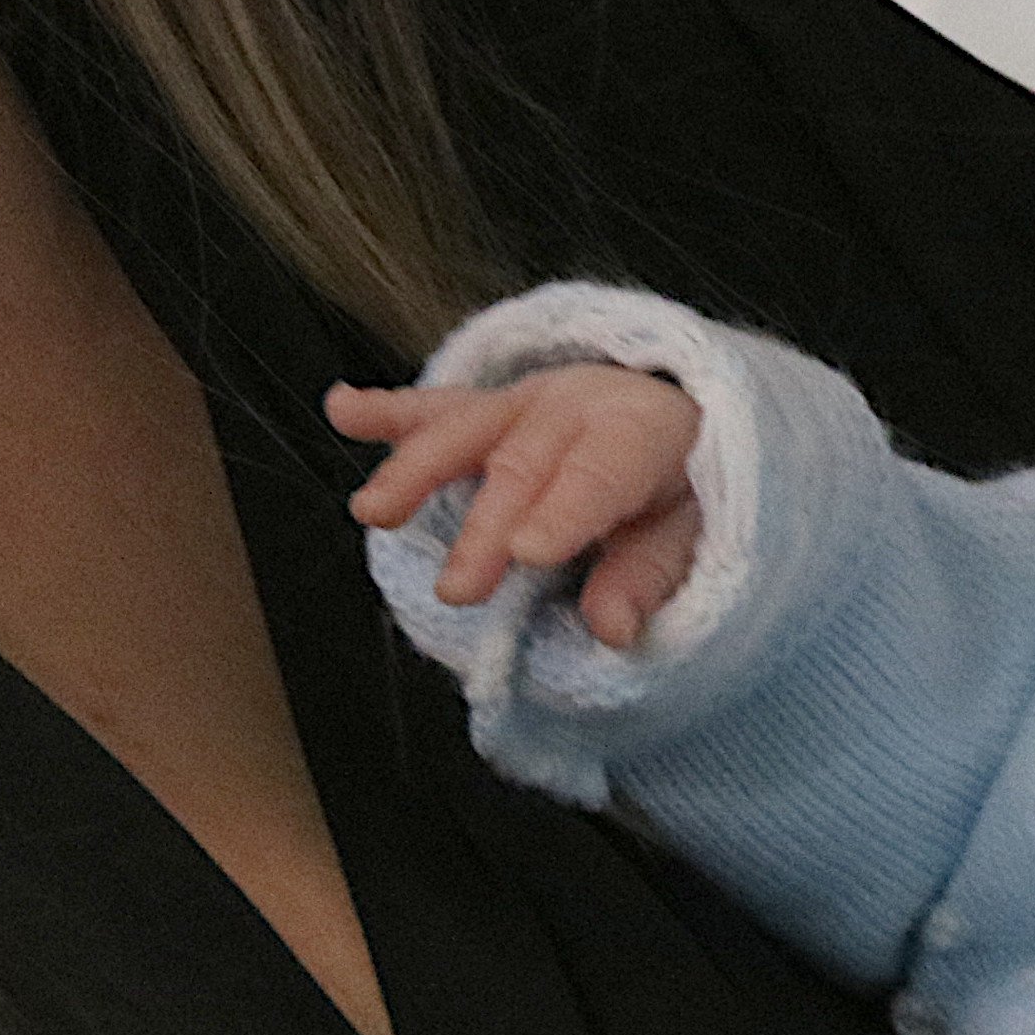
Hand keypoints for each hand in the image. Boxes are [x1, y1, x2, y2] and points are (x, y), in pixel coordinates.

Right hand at [335, 364, 706, 648]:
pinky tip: (341, 409)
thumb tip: (612, 631)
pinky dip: (386, 410)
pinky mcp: (485, 408)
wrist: (677, 421)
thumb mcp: (692, 534)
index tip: (530, 553)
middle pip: (525, 465)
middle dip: (487, 525)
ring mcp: (524, 403)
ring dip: (416, 469)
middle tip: (459, 589)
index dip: (567, 511)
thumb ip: (651, 576)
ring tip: (376, 513)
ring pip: (466, 430)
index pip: (603, 472)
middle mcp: (576, 407)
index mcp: (640, 432)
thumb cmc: (682, 490)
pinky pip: (433, 408)